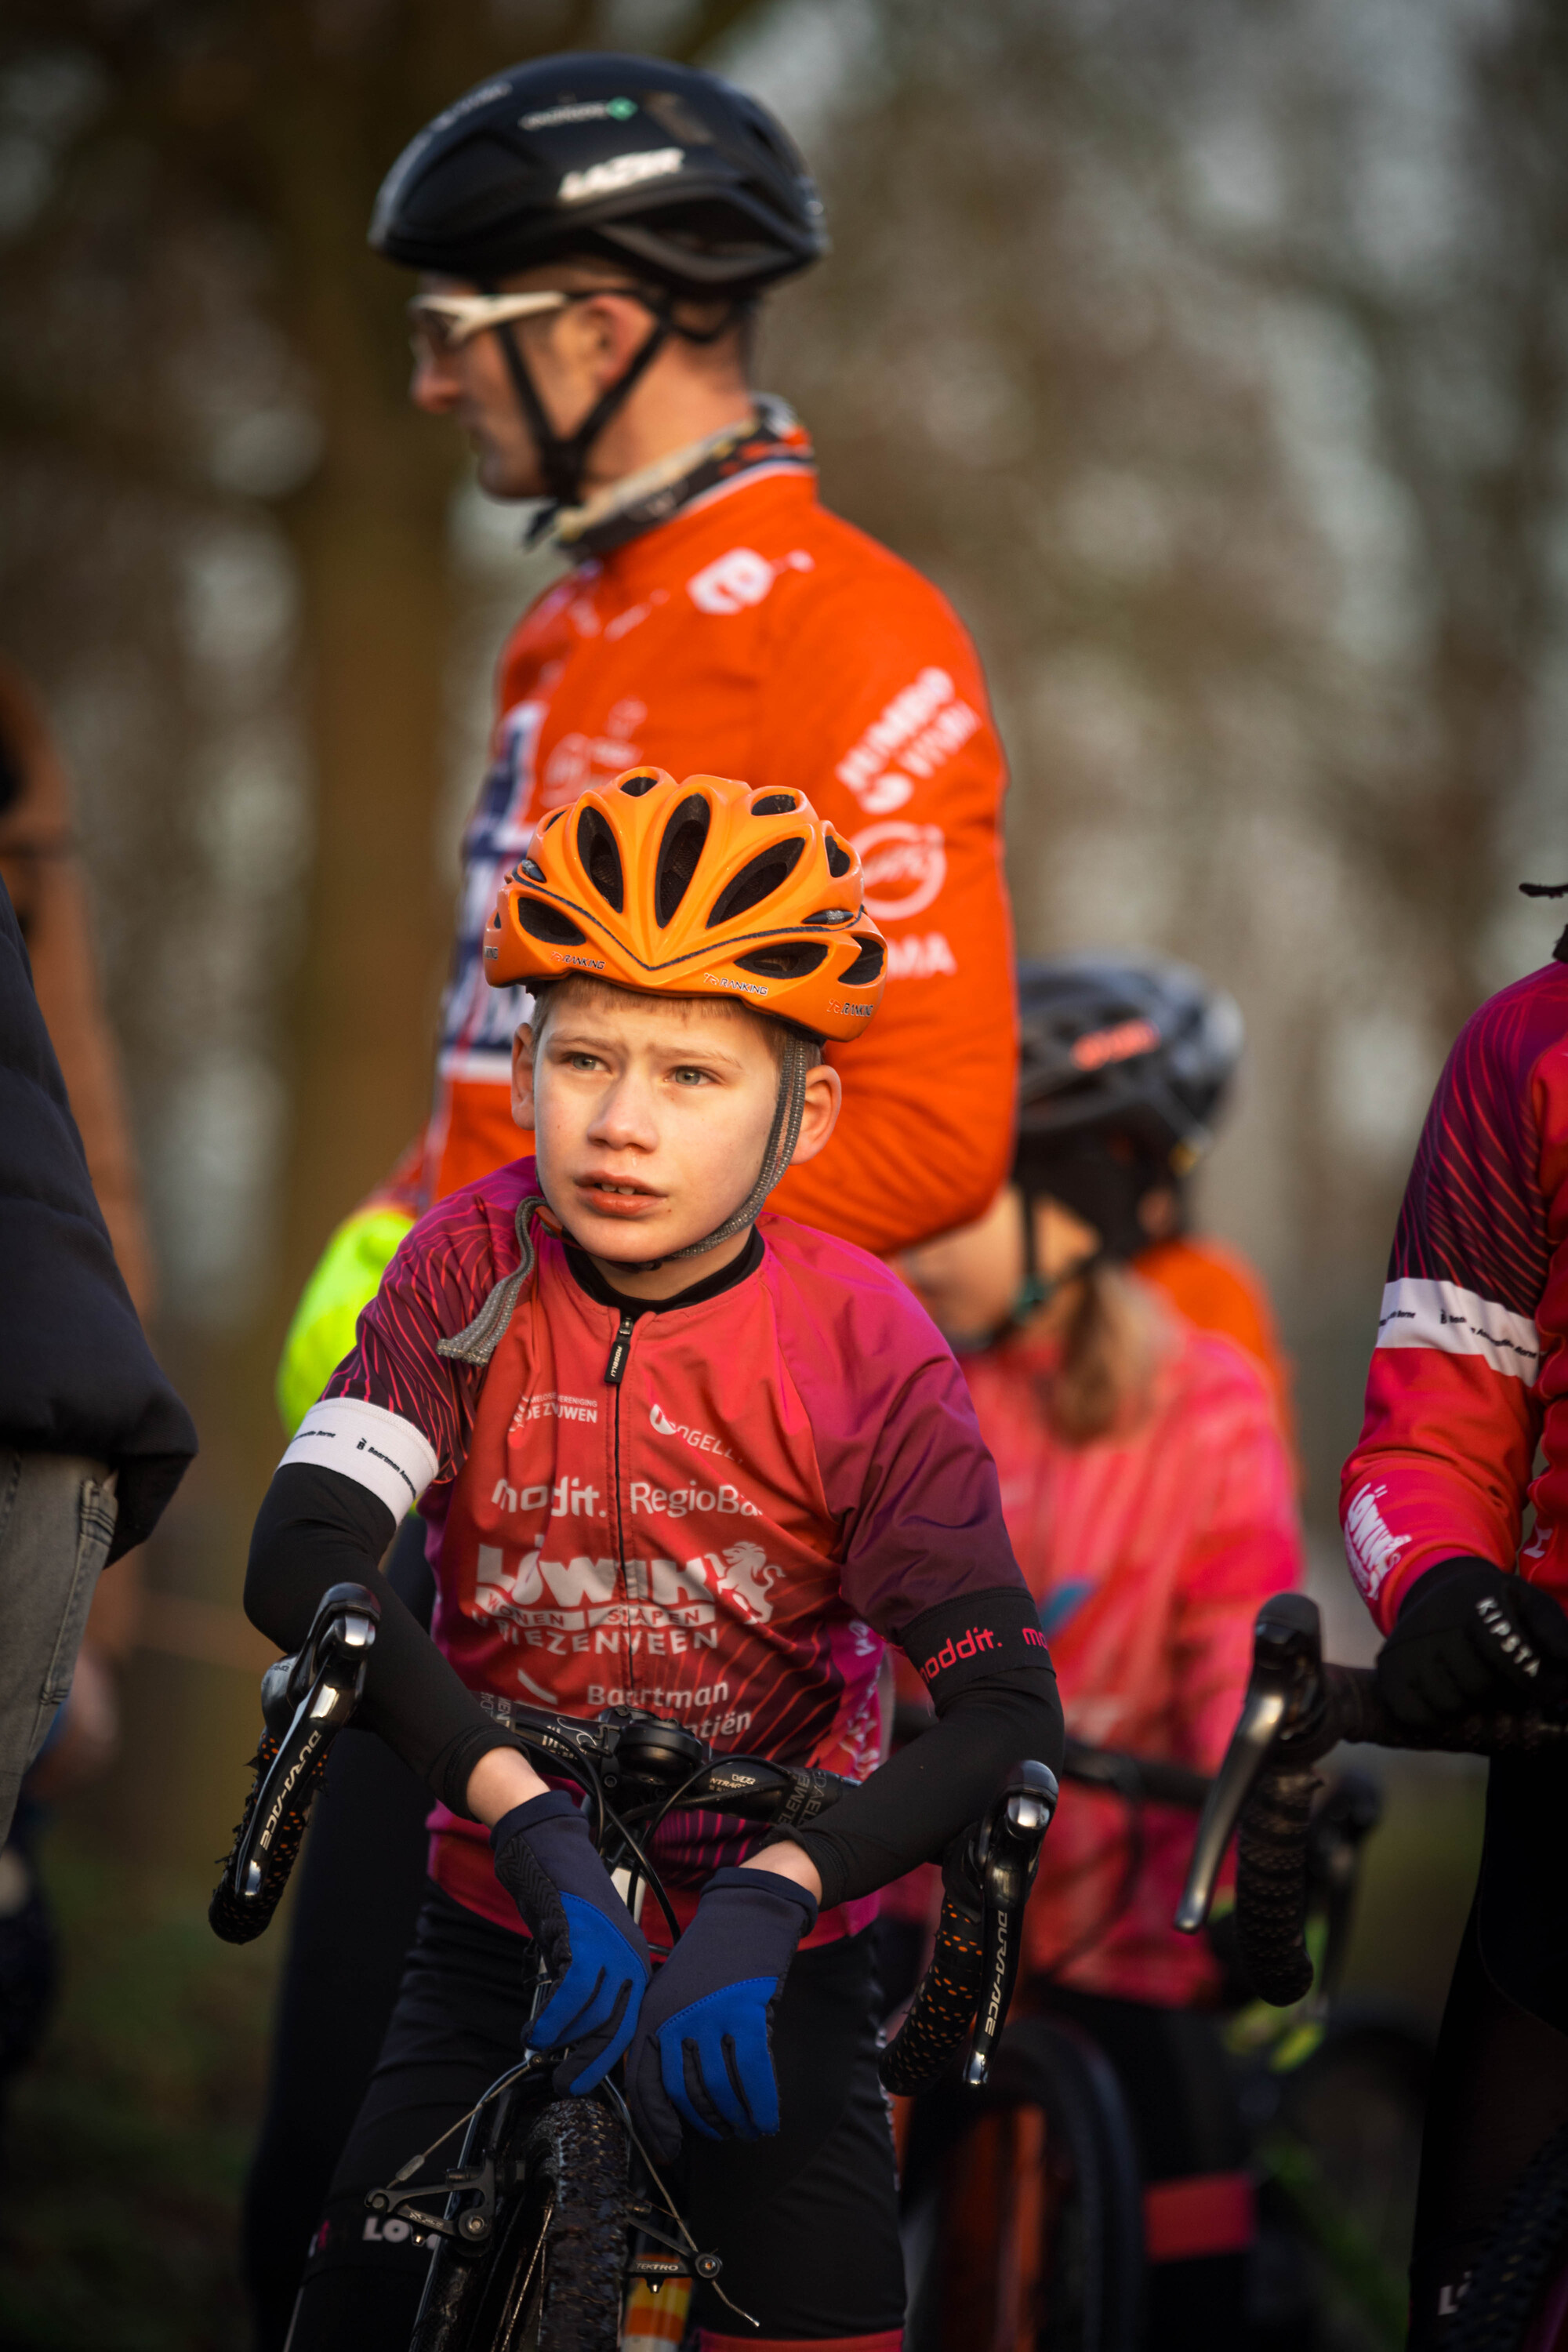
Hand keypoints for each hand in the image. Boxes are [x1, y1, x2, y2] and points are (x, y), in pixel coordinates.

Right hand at [491, 1791, 649, 2093]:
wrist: (549, 1853)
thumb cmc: (564, 1905)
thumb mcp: (584, 1953)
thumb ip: (589, 1991)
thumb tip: (577, 2040)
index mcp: (637, 1963)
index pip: (631, 2024)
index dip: (609, 2060)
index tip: (588, 2083)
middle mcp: (631, 1956)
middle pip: (617, 2027)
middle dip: (590, 2063)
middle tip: (566, 2085)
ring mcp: (610, 1946)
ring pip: (593, 2014)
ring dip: (562, 2039)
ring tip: (540, 2044)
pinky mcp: (584, 1937)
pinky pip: (571, 1992)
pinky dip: (552, 2018)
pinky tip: (536, 2028)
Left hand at [627, 1865, 816, 2164]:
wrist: (745, 1913)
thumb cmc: (712, 1959)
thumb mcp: (674, 1995)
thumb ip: (668, 2040)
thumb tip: (673, 2100)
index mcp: (651, 2016)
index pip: (643, 2087)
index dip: (654, 2127)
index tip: (666, 2152)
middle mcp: (674, 2019)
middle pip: (684, 2094)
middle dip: (704, 2123)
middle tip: (722, 2134)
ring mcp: (710, 2016)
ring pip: (720, 2089)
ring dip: (735, 2119)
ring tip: (746, 2128)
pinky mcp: (746, 2011)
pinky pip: (754, 2074)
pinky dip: (761, 2104)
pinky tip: (767, 2119)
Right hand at [1376, 1557, 1567, 1729]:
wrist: (1440, 1591)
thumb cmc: (1497, 1608)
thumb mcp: (1532, 1605)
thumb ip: (1554, 1634)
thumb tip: (1564, 1668)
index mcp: (1478, 1601)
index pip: (1512, 1656)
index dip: (1535, 1682)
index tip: (1542, 1688)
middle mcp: (1437, 1621)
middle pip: (1479, 1686)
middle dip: (1499, 1694)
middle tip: (1502, 1683)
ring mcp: (1408, 1646)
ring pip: (1449, 1705)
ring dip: (1468, 1707)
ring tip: (1472, 1685)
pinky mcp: (1388, 1668)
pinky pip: (1416, 1715)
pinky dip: (1435, 1717)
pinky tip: (1445, 1694)